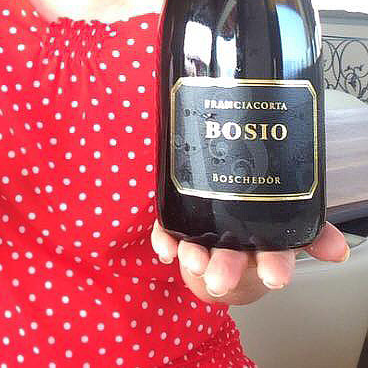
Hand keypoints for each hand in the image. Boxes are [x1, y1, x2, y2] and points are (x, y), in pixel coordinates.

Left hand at [151, 219, 349, 305]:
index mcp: (261, 243)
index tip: (274, 275)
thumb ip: (313, 232)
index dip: (275, 266)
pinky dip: (164, 241)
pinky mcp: (179, 233)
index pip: (274, 256)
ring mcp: (206, 243)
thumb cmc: (253, 230)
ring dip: (194, 256)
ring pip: (200, 251)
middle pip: (232, 259)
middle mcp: (234, 247)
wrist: (222, 243)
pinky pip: (168, 237)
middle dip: (226, 269)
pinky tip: (164, 248)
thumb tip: (339, 249)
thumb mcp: (287, 225)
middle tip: (219, 277)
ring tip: (192, 258)